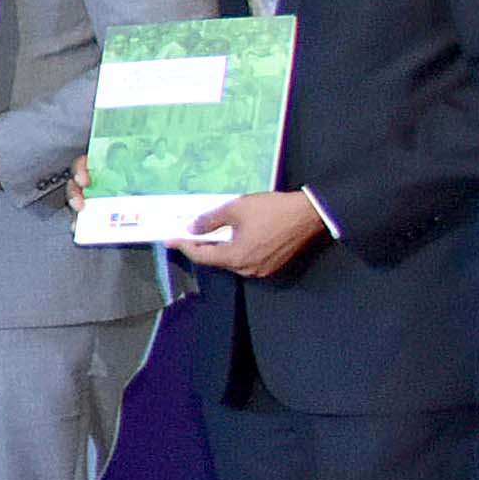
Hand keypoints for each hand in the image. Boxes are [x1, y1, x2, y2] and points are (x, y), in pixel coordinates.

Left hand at [174, 191, 327, 277]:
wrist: (309, 214)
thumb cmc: (271, 210)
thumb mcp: (236, 209)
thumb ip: (210, 220)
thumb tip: (192, 229)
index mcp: (236, 257)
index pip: (202, 256)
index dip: (184, 246)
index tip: (169, 239)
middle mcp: (248, 269)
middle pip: (216, 261)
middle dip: (201, 248)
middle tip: (187, 235)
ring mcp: (262, 270)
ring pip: (231, 261)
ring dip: (219, 249)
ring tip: (208, 235)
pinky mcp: (272, 266)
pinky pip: (246, 260)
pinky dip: (235, 251)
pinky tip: (232, 238)